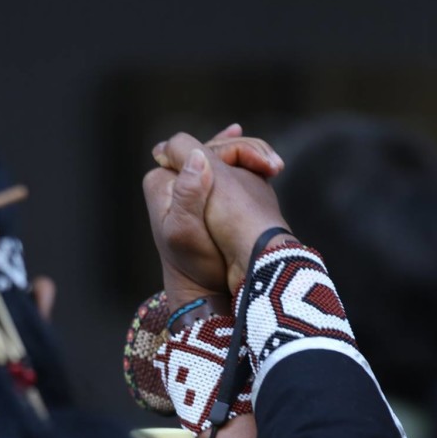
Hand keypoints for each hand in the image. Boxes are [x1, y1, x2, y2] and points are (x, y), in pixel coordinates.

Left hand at [152, 132, 291, 293]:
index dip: (230, 149)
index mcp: (161, 181)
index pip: (198, 149)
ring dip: (247, 157)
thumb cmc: (196, 263)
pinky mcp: (204, 196)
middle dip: (244, 151)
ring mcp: (188, 187)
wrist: (204, 288)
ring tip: (274, 166)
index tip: (261, 163)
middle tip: (275, 166)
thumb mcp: (185, 231)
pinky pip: (224, 169)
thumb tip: (197, 156)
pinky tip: (261, 162)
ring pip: (219, 159)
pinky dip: (243, 163)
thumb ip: (187, 194)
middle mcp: (171, 180)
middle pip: (211, 151)